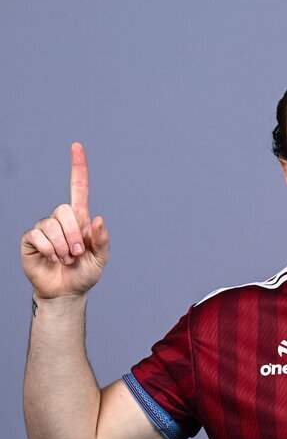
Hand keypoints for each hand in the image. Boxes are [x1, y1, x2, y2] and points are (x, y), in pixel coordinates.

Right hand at [21, 142, 108, 299]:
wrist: (67, 292)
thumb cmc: (85, 274)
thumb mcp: (100, 260)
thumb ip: (102, 241)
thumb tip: (99, 219)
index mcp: (80, 220)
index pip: (78, 188)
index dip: (78, 168)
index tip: (76, 146)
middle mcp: (60, 220)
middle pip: (64, 210)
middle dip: (73, 235)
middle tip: (76, 253)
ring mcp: (44, 228)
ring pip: (51, 225)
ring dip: (62, 247)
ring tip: (65, 260)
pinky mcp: (31, 239)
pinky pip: (38, 236)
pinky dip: (50, 250)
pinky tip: (53, 258)